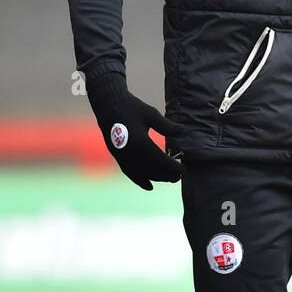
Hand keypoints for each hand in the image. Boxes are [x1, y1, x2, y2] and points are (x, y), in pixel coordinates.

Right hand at [84, 72, 185, 188]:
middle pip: (153, 170)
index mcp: (140, 142)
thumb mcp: (151, 114)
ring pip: (142, 174)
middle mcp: (130, 153)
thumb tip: (183, 132)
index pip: (161, 161)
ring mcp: (122, 156)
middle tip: (180, 176)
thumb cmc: (131, 107)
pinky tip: (149, 187)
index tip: (184, 169)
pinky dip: (140, 180)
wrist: (108, 105)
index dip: (173, 168)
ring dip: (157, 178)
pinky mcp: (117, 157)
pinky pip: (130, 173)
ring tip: (169, 179)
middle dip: (167, 175)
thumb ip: (167, 126)